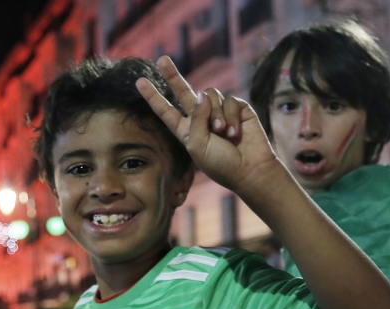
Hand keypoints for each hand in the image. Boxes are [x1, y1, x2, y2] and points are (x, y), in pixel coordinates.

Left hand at [135, 56, 280, 196]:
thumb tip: (202, 93)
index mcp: (186, 130)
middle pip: (183, 91)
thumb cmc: (220, 164)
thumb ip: (196, 118)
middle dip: (172, 75)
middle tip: (161, 59)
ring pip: (210, 95)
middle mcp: (201, 118)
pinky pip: (230, 100)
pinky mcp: (238, 108)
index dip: (153, 97)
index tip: (140, 82)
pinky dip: (232, 116)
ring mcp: (219, 111)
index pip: (166, 110)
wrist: (249, 169)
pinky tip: (235, 133)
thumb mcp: (197, 145)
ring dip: (216, 114)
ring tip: (223, 133)